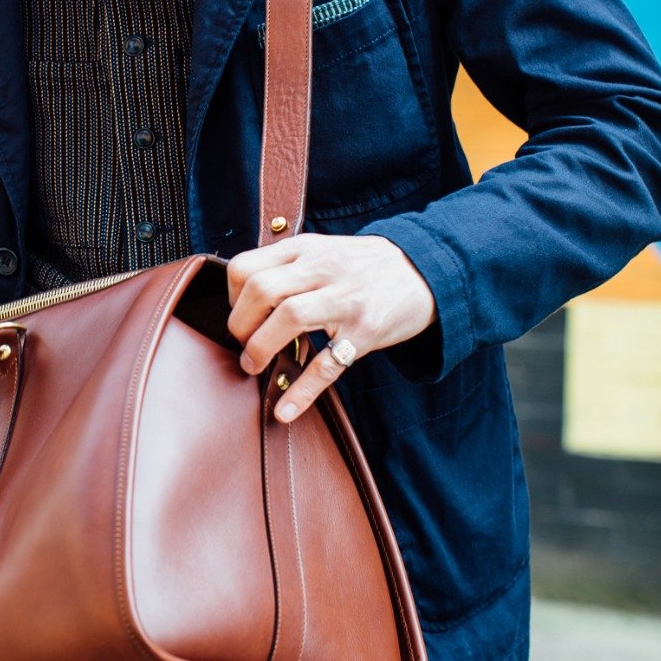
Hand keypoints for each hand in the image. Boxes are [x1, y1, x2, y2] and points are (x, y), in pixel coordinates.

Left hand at [225, 233, 436, 421]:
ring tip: (254, 364)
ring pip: (288, 317)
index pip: (246, 266)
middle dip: (240, 324)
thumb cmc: (366, 266)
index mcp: (306, 249)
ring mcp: (346, 300)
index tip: (237, 313)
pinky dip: (302, 391)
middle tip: (242, 343)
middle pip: (261, 290)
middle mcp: (322, 270)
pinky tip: (285, 410)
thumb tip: (244, 296)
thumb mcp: (325, 250)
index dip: (230, 296)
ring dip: (260, 348)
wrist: (429, 270)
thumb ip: (289, 266)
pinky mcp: (366, 331)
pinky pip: (327, 365)